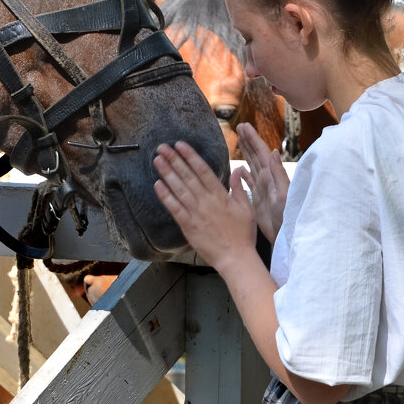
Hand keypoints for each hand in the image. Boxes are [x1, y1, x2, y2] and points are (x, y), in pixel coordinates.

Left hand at [153, 141, 258, 272]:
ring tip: (157, 160)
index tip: (180, 145)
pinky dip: (165, 196)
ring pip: (179, 189)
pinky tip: (157, 184)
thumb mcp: (246, 208)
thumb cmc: (243, 234)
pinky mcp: (188, 226)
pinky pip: (174, 208)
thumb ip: (239, 187)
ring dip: (167, 173)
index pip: (203, 170)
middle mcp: (206, 201)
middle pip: (188, 176)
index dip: (190, 156)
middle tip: (162, 147)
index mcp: (221, 195)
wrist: (235, 258)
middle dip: (174, 160)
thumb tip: (236, 170)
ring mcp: (196, 213)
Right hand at [237, 123, 289, 243]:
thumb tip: (273, 152)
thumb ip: (279, 174)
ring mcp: (263, 189)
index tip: (243, 126)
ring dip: (246, 153)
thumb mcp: (283, 194)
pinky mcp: (259, 198)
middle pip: (256, 155)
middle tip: (239, 127)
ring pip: (252, 165)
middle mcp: (267, 179)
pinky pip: (249, 181)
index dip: (252, 138)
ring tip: (239, 141)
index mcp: (272, 176)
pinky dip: (243, 173)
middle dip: (248, 141)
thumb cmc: (287, 216)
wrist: (287, 236)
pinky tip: (239, 168)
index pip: (261, 152)